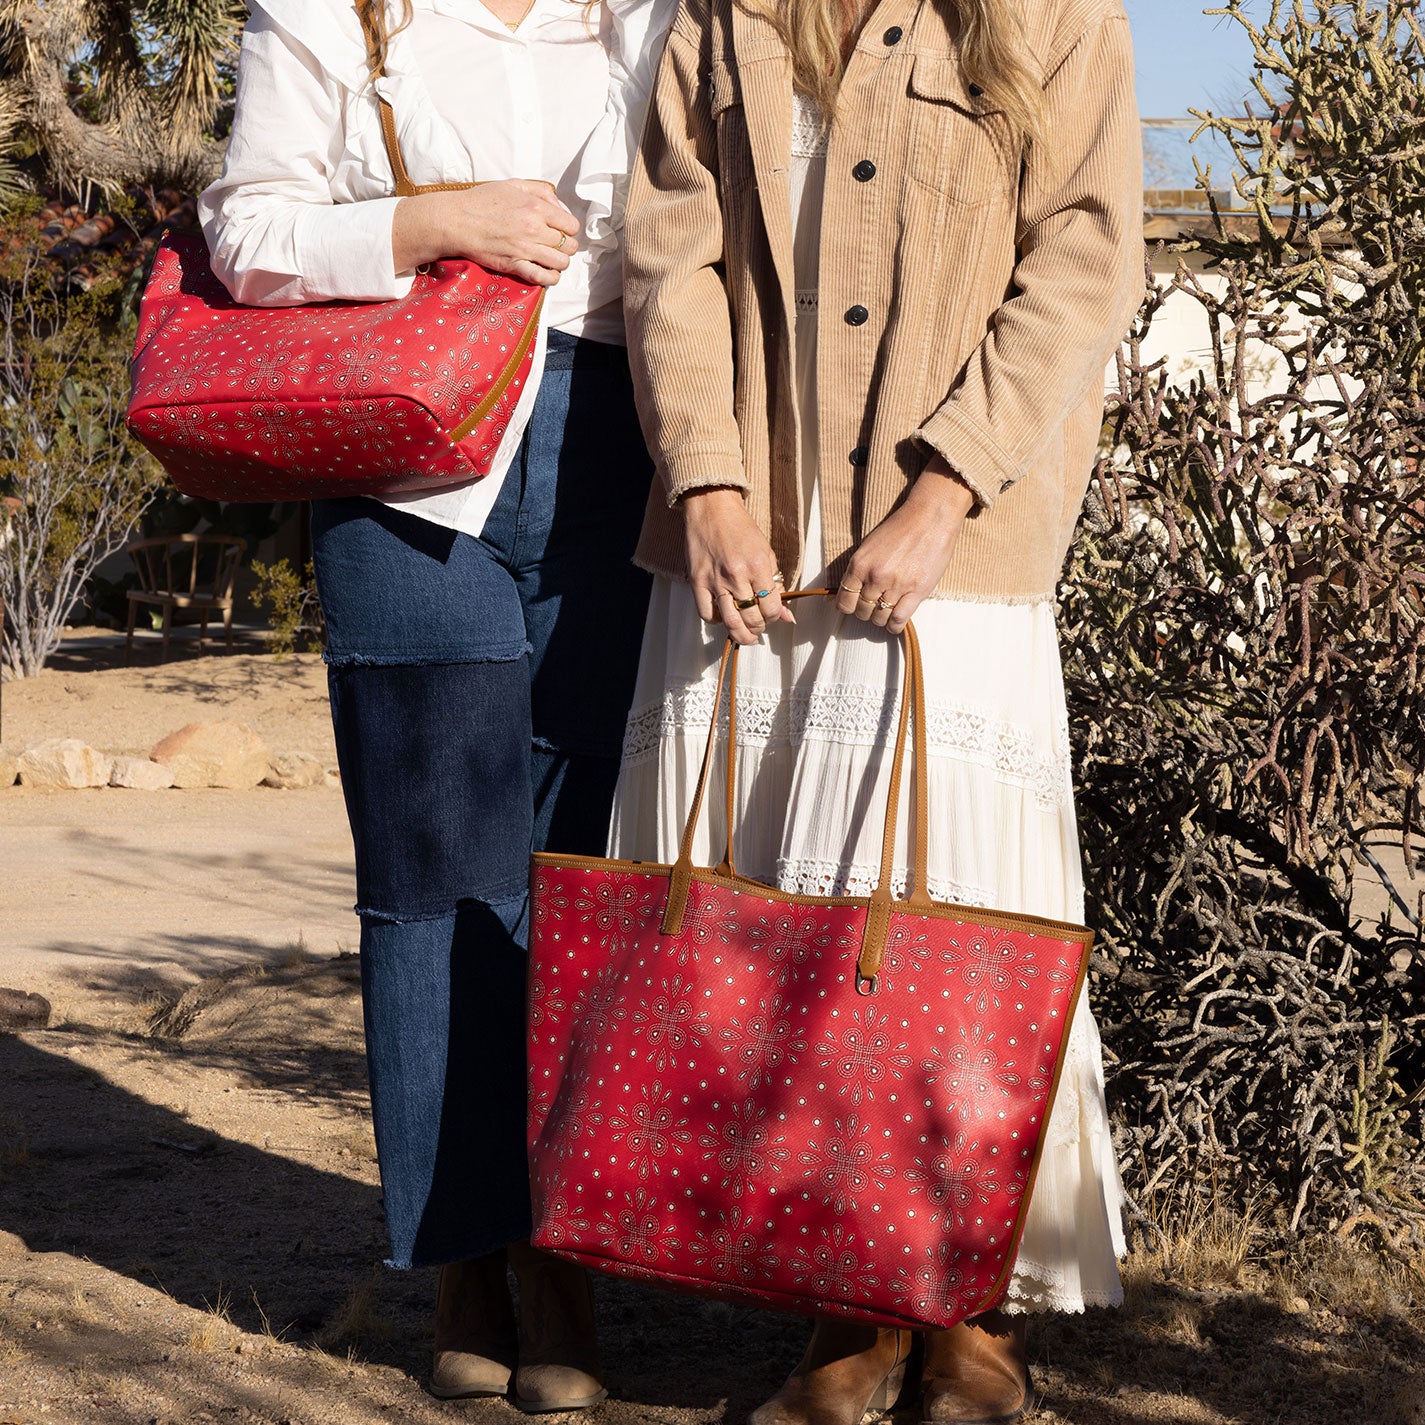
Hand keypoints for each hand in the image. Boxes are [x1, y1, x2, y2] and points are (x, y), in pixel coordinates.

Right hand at [392, 180, 580, 286]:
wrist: (456, 220)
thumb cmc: (482, 201)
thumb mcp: (514, 185)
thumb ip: (542, 192)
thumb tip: (561, 209)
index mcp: (535, 207)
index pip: (571, 225)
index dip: (568, 229)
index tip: (560, 231)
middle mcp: (534, 228)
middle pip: (569, 246)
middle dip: (565, 247)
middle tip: (555, 246)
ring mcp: (525, 249)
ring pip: (561, 263)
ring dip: (559, 263)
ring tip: (549, 259)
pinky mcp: (514, 265)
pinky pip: (543, 278)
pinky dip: (550, 278)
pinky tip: (545, 273)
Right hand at [681, 488, 794, 645]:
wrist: (711, 509)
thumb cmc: (741, 529)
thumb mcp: (766, 553)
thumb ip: (777, 585)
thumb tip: (787, 616)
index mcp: (758, 566)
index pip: (772, 608)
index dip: (776, 617)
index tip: (773, 614)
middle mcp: (737, 575)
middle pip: (752, 618)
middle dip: (759, 628)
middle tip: (759, 626)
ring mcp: (715, 580)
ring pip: (730, 622)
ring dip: (741, 634)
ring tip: (745, 634)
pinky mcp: (697, 581)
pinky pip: (706, 614)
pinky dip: (717, 621)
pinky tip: (723, 617)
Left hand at [835, 457, 975, 632]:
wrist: (930, 517)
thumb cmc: (900, 528)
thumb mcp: (870, 546)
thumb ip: (858, 571)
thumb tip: (845, 595)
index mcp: (859, 564)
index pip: (844, 601)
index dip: (848, 607)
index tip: (854, 605)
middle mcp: (875, 577)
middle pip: (862, 611)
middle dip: (866, 611)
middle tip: (874, 604)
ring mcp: (896, 585)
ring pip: (879, 618)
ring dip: (881, 618)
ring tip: (887, 609)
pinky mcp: (917, 591)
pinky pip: (898, 620)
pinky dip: (894, 625)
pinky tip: (895, 621)